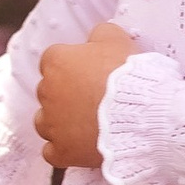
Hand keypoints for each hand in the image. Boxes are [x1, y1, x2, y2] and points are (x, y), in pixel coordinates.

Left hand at [36, 21, 137, 173]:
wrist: (140, 114)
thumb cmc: (128, 74)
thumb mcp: (118, 38)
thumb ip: (101, 32)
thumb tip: (96, 35)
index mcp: (56, 61)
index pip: (54, 60)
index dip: (73, 66)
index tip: (90, 71)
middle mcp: (46, 92)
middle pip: (49, 91)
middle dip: (66, 94)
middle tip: (94, 97)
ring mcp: (51, 124)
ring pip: (45, 121)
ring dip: (60, 121)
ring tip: (86, 123)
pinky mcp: (61, 151)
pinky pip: (52, 152)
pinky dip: (63, 149)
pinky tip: (79, 145)